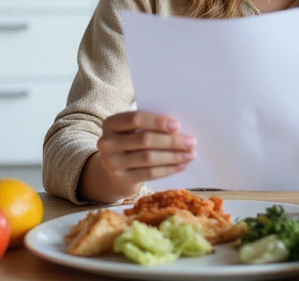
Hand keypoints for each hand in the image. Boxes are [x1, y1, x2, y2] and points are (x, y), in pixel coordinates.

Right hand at [80, 110, 195, 202]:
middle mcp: (107, 142)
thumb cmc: (132, 143)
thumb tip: (181, 130)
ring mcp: (111, 163)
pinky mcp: (120, 179)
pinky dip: (168, 169)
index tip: (178, 125)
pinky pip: (149, 174)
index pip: (135, 118)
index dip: (157, 122)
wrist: (114, 170)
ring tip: (190, 155)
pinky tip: (181, 166)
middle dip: (171, 141)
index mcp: (111, 123)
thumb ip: (150, 126)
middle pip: (144, 139)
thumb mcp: (134, 131)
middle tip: (191, 142)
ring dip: (173, 156)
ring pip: (148, 158)